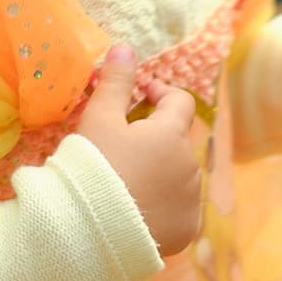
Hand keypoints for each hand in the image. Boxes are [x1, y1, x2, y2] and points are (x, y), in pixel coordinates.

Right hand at [76, 45, 201, 255]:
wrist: (90, 233)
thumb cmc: (92, 168)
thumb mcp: (98, 121)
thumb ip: (115, 84)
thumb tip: (125, 48)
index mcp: (172, 134)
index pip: (179, 101)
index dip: (160, 93)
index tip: (140, 96)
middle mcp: (191, 165)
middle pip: (179, 141)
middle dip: (157, 137)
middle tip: (123, 146)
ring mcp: (191, 200)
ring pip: (181, 176)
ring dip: (163, 171)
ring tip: (128, 182)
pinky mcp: (187, 230)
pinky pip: (181, 210)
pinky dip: (165, 205)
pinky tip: (139, 209)